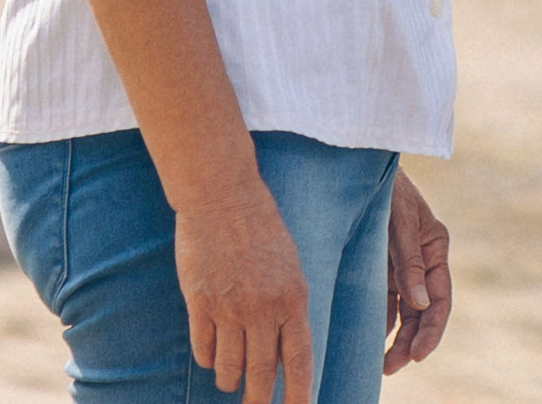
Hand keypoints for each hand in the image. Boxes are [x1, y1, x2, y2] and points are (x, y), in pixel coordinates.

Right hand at [174, 182, 310, 403]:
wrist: (224, 199)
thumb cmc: (262, 229)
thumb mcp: (289, 264)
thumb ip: (286, 304)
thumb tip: (284, 345)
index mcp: (293, 296)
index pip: (299, 357)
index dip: (299, 391)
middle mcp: (264, 308)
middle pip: (262, 373)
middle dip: (260, 400)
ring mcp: (230, 309)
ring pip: (229, 368)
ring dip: (230, 379)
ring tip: (232, 379)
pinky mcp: (200, 306)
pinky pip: (204, 350)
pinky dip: (208, 358)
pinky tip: (211, 355)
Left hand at [382, 168, 451, 373]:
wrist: (359, 167)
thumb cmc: (386, 191)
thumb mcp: (399, 223)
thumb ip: (409, 263)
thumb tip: (420, 304)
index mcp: (435, 247)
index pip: (440, 297)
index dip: (432, 329)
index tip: (418, 356)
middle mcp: (422, 260)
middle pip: (424, 310)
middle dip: (412, 342)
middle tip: (391, 368)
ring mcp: (402, 266)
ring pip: (406, 312)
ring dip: (398, 339)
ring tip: (382, 365)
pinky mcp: (382, 268)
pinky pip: (387, 304)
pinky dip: (382, 324)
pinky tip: (371, 342)